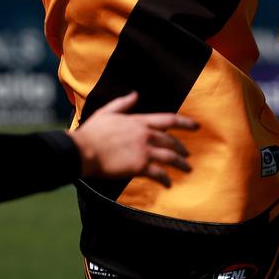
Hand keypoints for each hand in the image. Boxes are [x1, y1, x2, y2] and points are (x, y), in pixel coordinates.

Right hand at [69, 91, 197, 187]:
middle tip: (188, 154)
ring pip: (169, 157)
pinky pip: (158, 173)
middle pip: (171, 142)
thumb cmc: (92, 132)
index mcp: (139, 121)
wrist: (82, 151)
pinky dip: (166, 179)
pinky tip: (169, 184)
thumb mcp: (108, 111)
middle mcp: (145, 135)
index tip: (197, 126)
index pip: (169, 120)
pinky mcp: (139, 167)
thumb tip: (135, 94)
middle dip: (182, 148)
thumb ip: (123, 103)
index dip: (185, 123)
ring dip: (180, 164)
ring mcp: (143, 151)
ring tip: (187, 169)